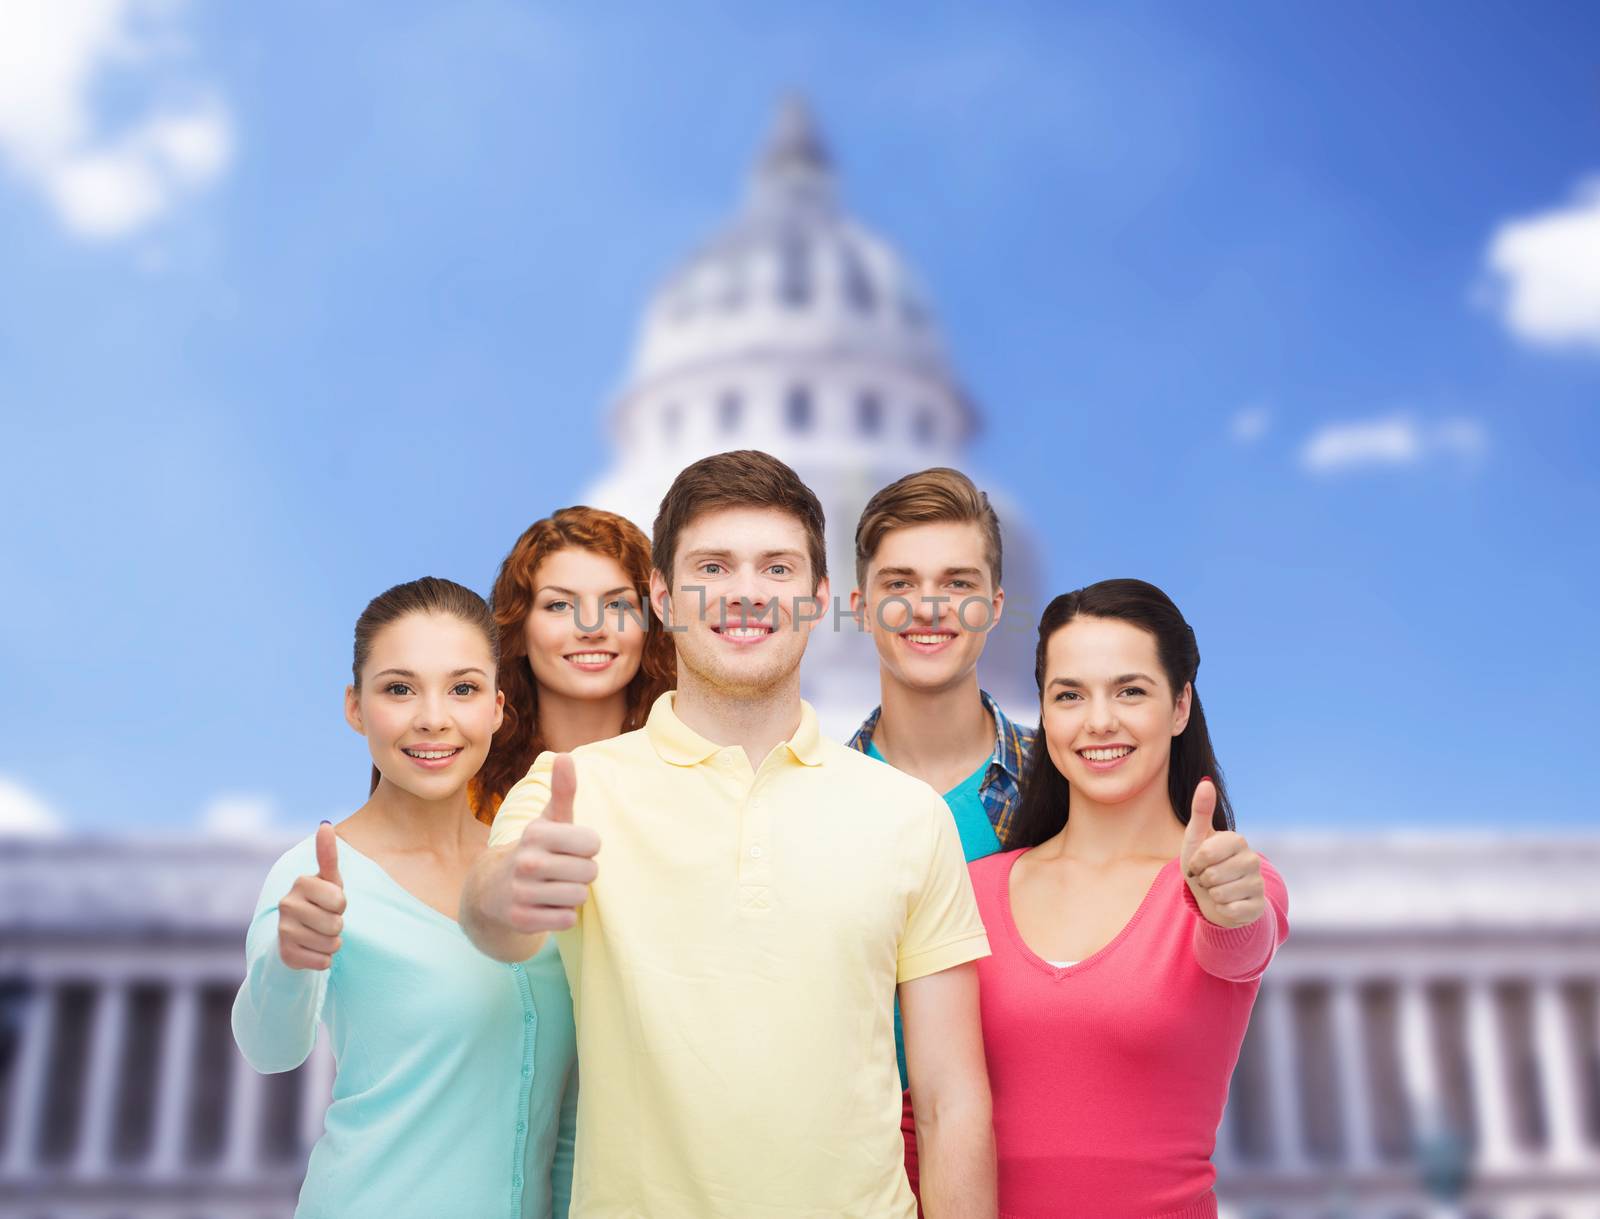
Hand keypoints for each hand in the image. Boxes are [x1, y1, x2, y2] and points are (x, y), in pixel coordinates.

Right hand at [278, 822, 347, 969]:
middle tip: (325, 920)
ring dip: (332, 942)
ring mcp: (283, 930)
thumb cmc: (320, 902)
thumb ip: (328, 855)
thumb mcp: (329, 880)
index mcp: (301, 882)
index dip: (341, 904)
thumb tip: (325, 824)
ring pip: (331, 943)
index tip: (330, 902)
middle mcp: (286, 904)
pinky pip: (323, 962)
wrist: (298, 935)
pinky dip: (325, 959)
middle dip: (338, 925)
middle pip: (336, 923)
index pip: (340, 899)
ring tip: (320, 934)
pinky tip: (313, 950)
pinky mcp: (285, 954)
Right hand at [493, 754, 599, 934]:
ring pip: (578, 897)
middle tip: (562, 870)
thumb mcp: (549, 820)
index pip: (593, 844)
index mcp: (536, 833)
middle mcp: (526, 861)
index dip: (587, 848)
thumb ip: (563, 790)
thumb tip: (565, 756)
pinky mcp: (521, 920)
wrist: (492, 889)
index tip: (571, 848)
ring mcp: (521, 892)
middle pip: (589, 872)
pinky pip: (566, 919)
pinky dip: (561, 915)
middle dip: (582, 873)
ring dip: (572, 895)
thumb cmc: (535, 849)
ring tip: (553, 887)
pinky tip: (545, 906)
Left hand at [1181, 778, 1263, 928]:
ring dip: (1212, 895)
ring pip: (1221, 894)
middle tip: (1207, 878)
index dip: (1195, 863)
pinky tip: (1226, 904)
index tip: (1197, 863)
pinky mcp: (1258, 906)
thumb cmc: (1202, 864)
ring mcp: (1258, 884)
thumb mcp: (1196, 837)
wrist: (1213, 897)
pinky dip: (1222, 910)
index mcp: (1237, 840)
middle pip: (1212, 875)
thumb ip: (1201, 810)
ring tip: (1216, 889)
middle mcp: (1252, 859)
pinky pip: (1230, 910)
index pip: (1205, 854)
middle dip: (1203, 880)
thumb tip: (1206, 781)